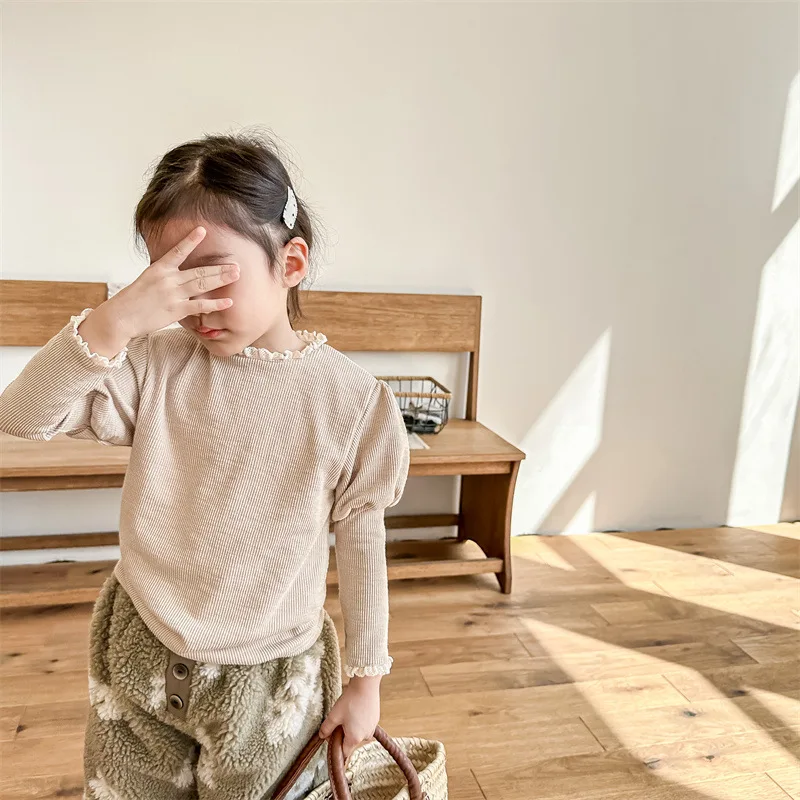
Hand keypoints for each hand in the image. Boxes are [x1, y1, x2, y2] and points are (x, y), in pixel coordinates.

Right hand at [100, 226, 239, 342]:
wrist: (121, 317)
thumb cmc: (133, 300)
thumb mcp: (147, 280)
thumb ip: (165, 275)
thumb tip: (180, 272)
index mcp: (159, 269)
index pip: (177, 251)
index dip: (190, 240)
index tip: (203, 230)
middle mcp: (168, 279)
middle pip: (199, 271)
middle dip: (219, 267)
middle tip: (236, 264)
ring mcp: (173, 294)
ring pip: (201, 284)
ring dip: (220, 279)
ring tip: (236, 275)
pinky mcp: (176, 310)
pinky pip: (199, 306)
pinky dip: (215, 304)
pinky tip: (228, 302)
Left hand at [318, 676, 380, 761]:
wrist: (366, 685)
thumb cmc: (350, 701)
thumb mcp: (334, 715)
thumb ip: (326, 728)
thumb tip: (322, 736)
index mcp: (355, 738)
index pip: (344, 752)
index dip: (336, 746)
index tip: (332, 735)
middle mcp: (365, 736)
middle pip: (351, 742)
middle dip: (343, 734)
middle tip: (339, 720)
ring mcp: (372, 727)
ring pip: (358, 733)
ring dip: (352, 727)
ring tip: (347, 713)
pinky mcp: (376, 719)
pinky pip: (365, 725)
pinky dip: (359, 721)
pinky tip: (355, 710)